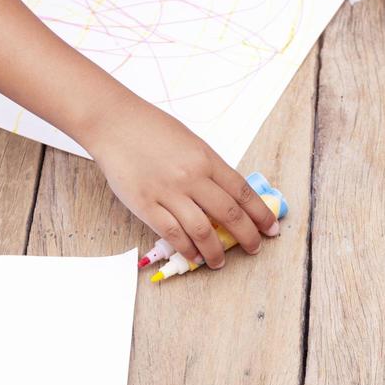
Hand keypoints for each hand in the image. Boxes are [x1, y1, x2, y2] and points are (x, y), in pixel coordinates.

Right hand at [87, 99, 279, 267]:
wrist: (114, 123)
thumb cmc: (153, 129)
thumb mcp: (192, 142)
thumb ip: (210, 168)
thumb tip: (229, 196)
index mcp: (206, 159)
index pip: (243, 192)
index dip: (260, 214)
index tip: (270, 229)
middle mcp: (192, 177)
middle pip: (229, 214)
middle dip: (246, 236)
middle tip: (253, 249)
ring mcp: (168, 192)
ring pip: (202, 230)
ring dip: (215, 251)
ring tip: (219, 262)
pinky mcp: (145, 205)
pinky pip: (172, 233)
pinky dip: (187, 249)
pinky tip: (194, 256)